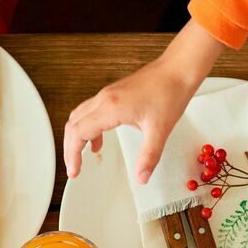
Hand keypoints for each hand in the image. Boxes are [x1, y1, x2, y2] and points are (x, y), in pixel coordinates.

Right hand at [63, 20, 223, 181]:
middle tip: (74, 167)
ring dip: (77, 137)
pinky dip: (88, 127)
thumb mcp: (160, 130)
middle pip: (73, 125)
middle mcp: (104, 99)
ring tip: (81, 156)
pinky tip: (98, 140)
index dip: (73, 155)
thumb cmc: (169, 93)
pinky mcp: (113, 93)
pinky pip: (90, 111)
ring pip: (79, 116)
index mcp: (111, 108)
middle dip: (70, 148)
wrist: (177, 70)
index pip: (79, 133)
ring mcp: (107, 94)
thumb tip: (142, 177)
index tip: (74, 170)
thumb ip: (149, 157)